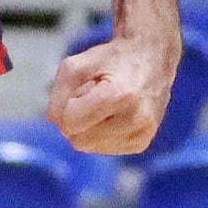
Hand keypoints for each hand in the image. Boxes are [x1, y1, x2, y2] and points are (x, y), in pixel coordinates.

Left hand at [48, 26, 178, 154]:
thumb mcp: (73, 66)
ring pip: (89, 147)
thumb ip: (58, 98)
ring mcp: (142, 134)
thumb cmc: (109, 60)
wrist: (149, 58)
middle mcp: (136, 119)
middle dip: (77, 118)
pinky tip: (113, 115)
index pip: (70, 123)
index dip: (68, 105)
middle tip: (93, 96)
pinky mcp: (142, 143)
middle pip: (78, 140)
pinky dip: (100, 133)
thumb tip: (60, 128)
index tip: (84, 88)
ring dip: (89, 126)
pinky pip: (103, 149)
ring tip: (105, 104)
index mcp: (119, 95)